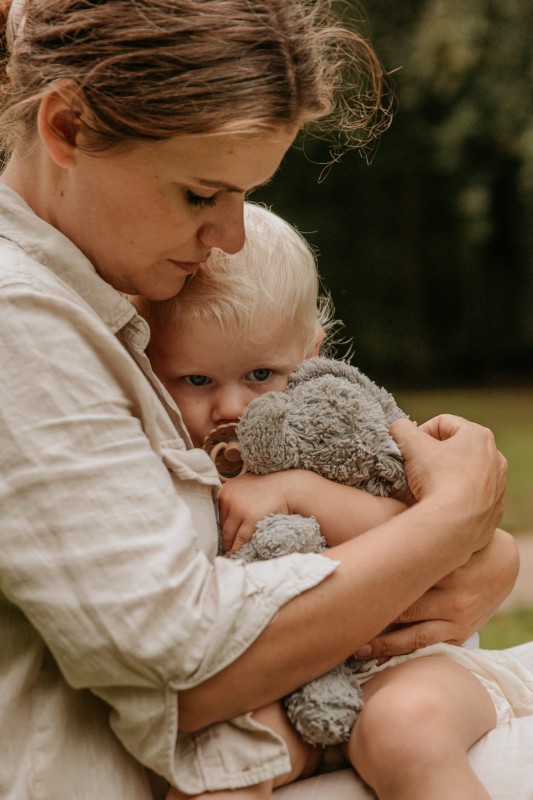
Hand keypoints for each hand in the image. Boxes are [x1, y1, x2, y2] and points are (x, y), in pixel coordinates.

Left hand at [218, 471, 292, 554]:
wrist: (286, 488)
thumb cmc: (265, 488)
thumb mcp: (243, 486)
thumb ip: (231, 496)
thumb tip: (220, 515)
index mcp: (226, 490)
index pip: (217, 514)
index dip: (219, 526)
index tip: (220, 535)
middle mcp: (229, 498)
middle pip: (221, 524)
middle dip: (224, 536)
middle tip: (224, 547)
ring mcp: (239, 509)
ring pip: (228, 534)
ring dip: (228, 545)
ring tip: (229, 553)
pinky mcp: (251, 519)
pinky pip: (240, 539)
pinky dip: (236, 548)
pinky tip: (235, 553)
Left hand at [355, 528, 518, 659]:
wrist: (503, 562)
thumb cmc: (461, 544)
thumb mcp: (441, 536)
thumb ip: (413, 541)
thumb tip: (371, 541)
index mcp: (444, 567)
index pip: (401, 580)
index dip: (371, 587)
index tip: (344, 592)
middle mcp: (452, 596)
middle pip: (403, 610)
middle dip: (373, 618)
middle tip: (340, 624)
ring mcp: (458, 618)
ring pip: (414, 637)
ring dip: (384, 646)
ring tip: (357, 651)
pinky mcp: (462, 633)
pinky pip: (430, 647)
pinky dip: (406, 653)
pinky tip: (384, 659)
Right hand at [390, 415, 507, 554]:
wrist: (454, 525)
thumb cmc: (436, 478)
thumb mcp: (411, 445)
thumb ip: (401, 428)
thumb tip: (398, 428)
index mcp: (479, 436)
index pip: (442, 423)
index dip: (420, 433)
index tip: (410, 449)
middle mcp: (495, 458)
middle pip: (456, 447)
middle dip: (434, 455)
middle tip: (417, 468)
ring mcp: (498, 486)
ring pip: (466, 473)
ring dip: (446, 476)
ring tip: (428, 488)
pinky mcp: (494, 510)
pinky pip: (472, 498)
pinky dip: (458, 499)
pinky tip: (442, 506)